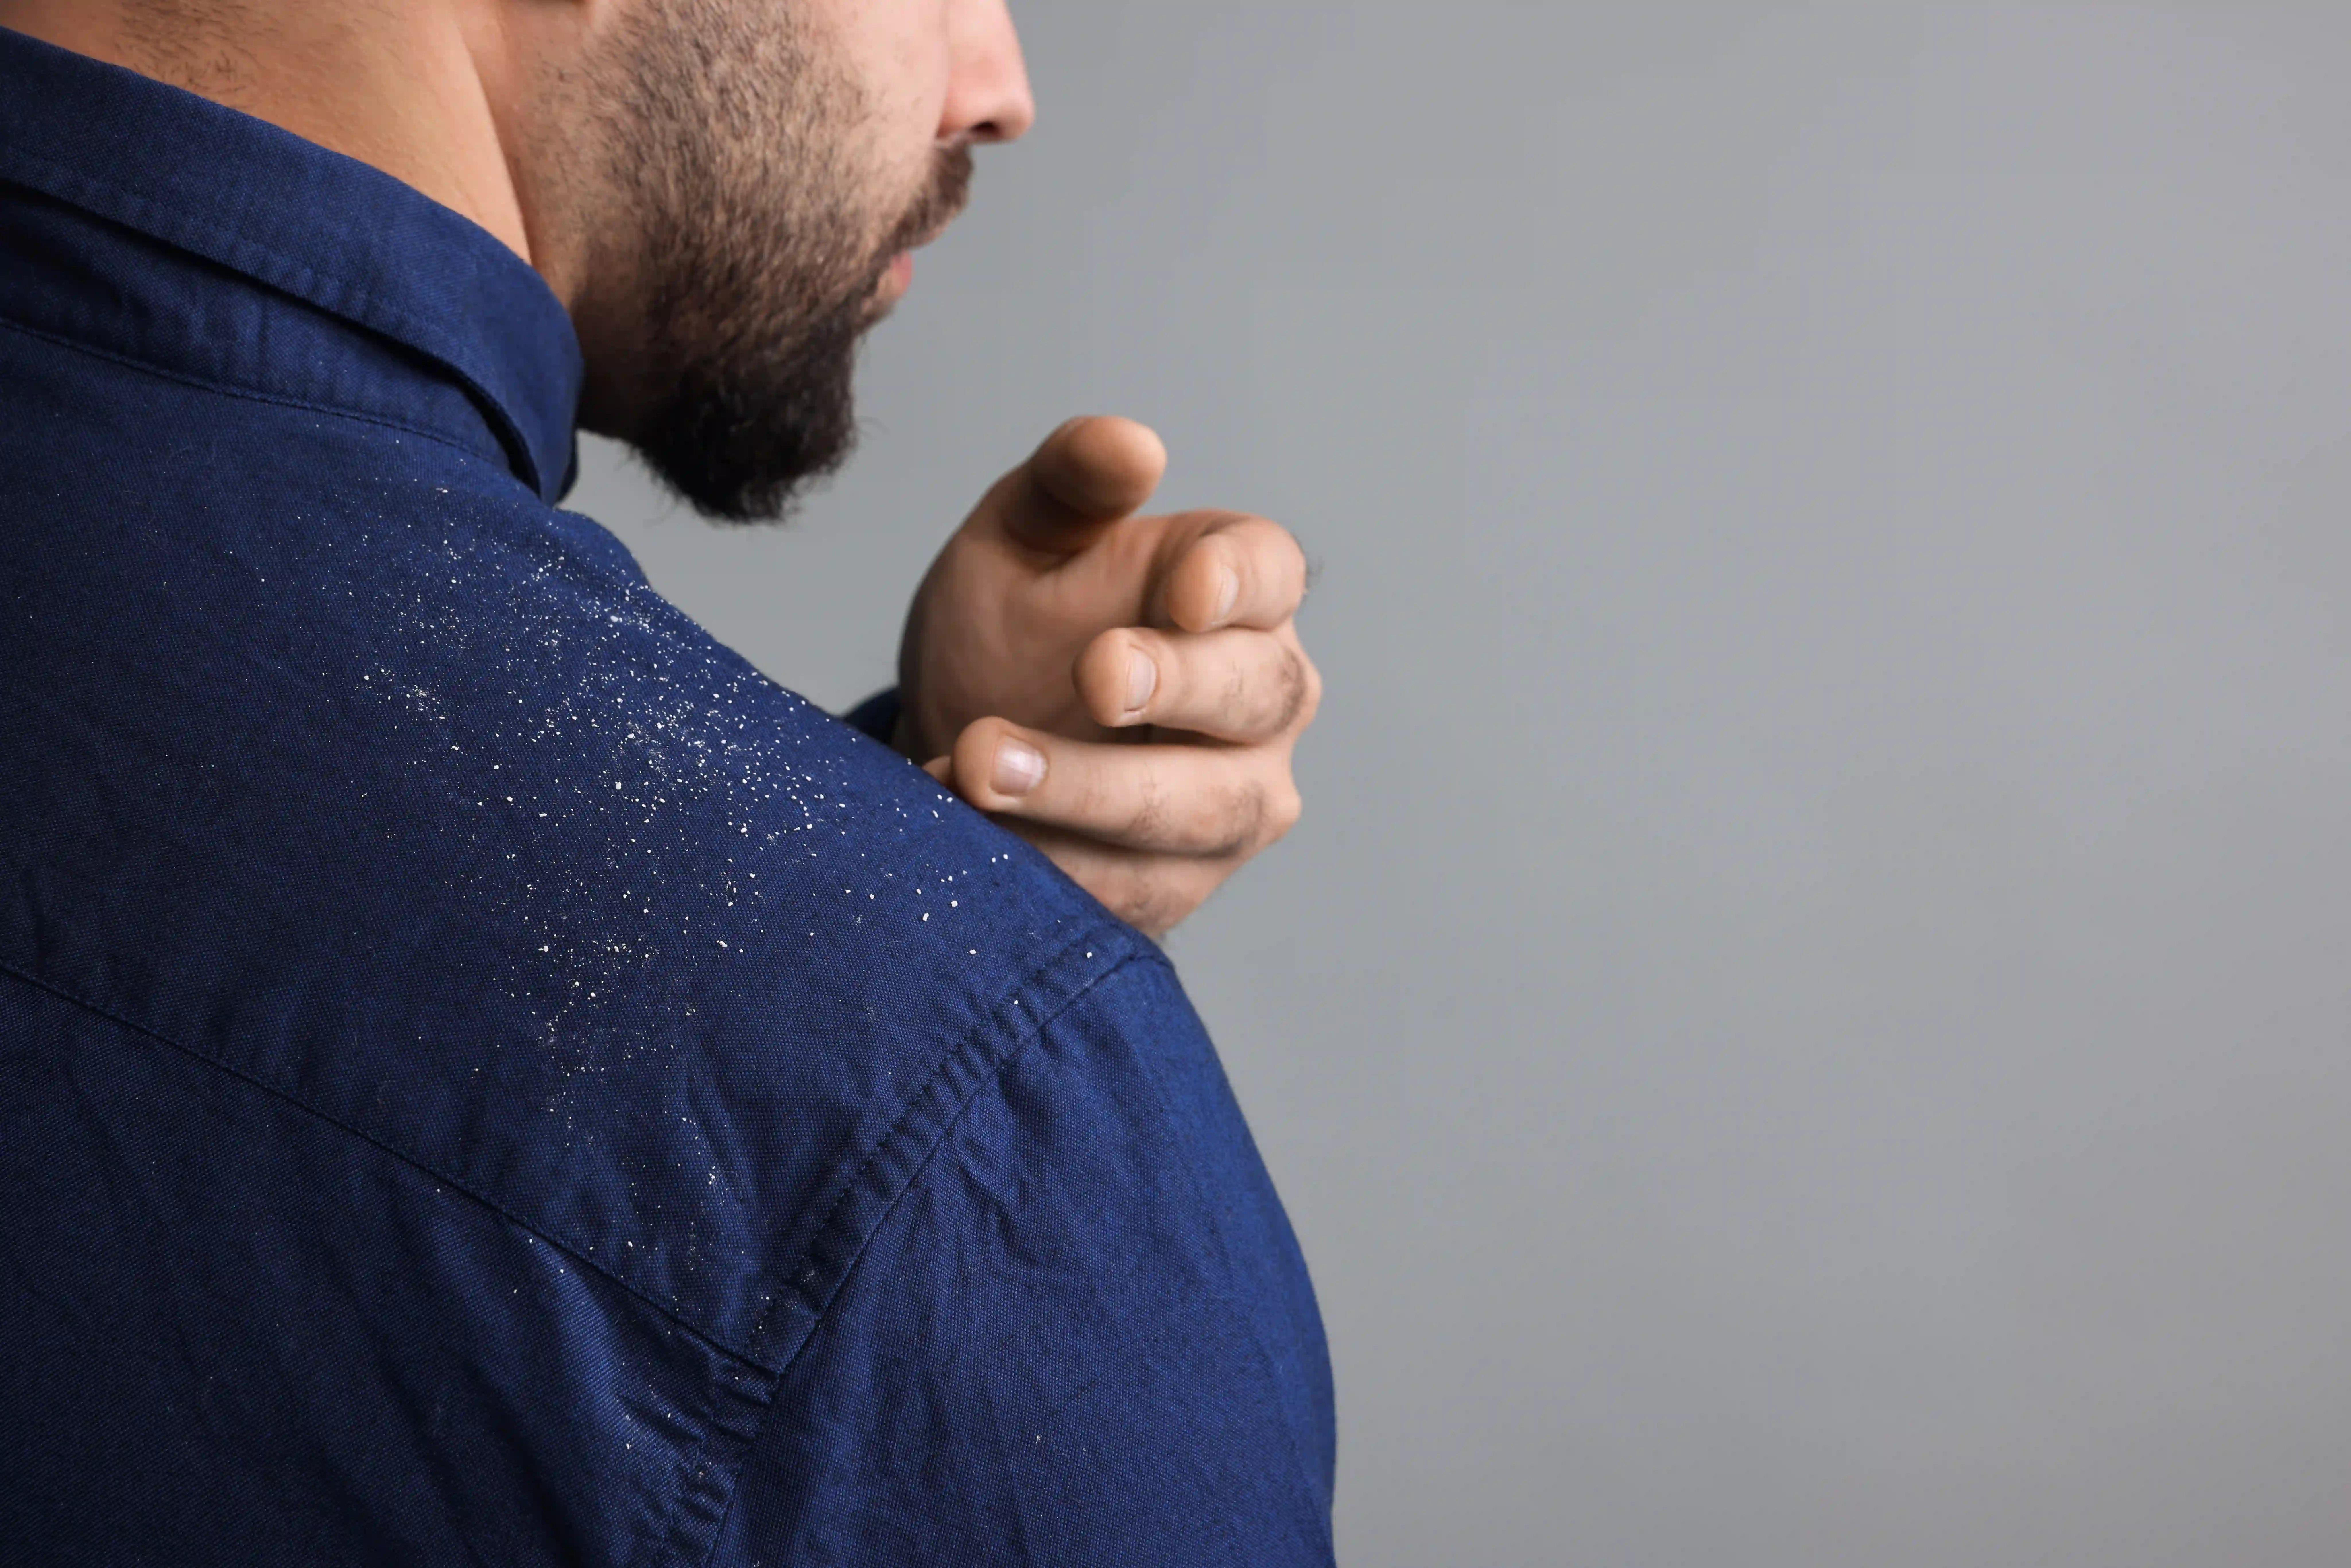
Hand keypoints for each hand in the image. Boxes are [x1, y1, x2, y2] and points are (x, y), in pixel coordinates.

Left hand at [894, 416, 1318, 935]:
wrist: (961, 745)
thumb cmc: (1013, 628)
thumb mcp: (1018, 539)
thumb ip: (1070, 484)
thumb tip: (1129, 443)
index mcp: (1238, 596)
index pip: (1271, 575)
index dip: (1237, 583)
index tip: (1183, 591)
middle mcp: (1263, 703)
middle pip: (1256, 695)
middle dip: (1176, 687)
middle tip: (1093, 675)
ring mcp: (1233, 803)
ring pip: (1197, 808)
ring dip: (1088, 790)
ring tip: (979, 768)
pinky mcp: (1179, 885)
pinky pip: (1135, 885)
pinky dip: (1051, 861)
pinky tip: (970, 830)